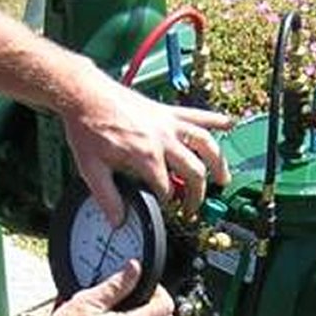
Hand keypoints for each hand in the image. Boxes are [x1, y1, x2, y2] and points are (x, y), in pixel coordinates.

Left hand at [63, 76, 231, 225]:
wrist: (85, 95)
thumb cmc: (88, 127)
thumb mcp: (91, 168)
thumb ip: (107, 197)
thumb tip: (117, 220)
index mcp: (145, 155)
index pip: (166, 189)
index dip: (167, 203)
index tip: (165, 208)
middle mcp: (162, 139)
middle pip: (193, 171)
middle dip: (197, 193)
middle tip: (194, 206)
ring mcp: (168, 123)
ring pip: (205, 143)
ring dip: (218, 162)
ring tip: (223, 178)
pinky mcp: (168, 111)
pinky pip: (197, 115)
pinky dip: (216, 119)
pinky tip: (230, 124)